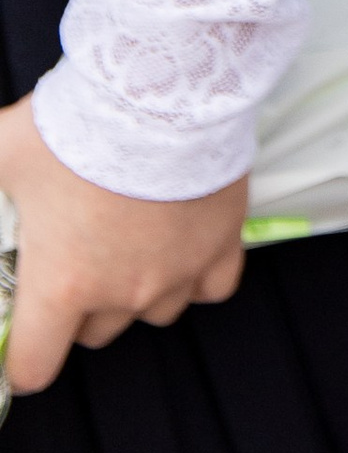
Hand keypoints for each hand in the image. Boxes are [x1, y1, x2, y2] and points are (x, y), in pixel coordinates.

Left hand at [0, 94, 247, 393]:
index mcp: (61, 284)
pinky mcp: (220, 245)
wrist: (163, 86)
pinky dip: (197, 274)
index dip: (22, 356)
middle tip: (77, 256)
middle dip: (82, 306)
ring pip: (153, 313)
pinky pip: (211, 288)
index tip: (24, 338)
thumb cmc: (80, 124)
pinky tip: (182, 245)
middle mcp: (120, 292)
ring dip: (138, 290)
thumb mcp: (2, 149)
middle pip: (94, 334)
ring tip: (130, 243)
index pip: (33, 367)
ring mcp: (176, 272)